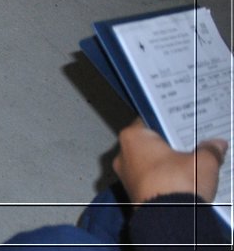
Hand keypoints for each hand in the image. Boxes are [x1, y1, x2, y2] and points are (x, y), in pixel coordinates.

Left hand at [113, 118, 227, 202]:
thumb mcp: (203, 162)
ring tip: (189, 167)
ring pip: (149, 165)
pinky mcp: (133, 195)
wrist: (170, 219)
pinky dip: (163, 182)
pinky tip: (181, 184)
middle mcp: (123, 154)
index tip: (183, 126)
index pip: (150, 122)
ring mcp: (126, 176)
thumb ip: (209, 150)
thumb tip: (217, 145)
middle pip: (149, 145)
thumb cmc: (179, 183)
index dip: (170, 124)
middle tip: (190, 148)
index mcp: (133, 137)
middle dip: (169, 147)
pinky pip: (150, 182)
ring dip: (166, 166)